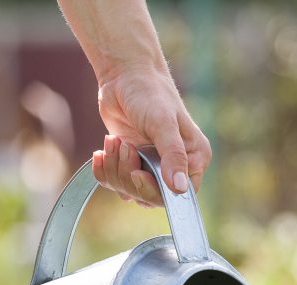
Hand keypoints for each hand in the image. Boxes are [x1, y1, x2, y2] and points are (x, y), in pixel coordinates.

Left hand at [91, 65, 211, 205]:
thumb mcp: (163, 123)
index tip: (138, 173)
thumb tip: (180, 188)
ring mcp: (152, 168)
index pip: (179, 196)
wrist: (124, 75)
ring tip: (113, 142)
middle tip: (125, 148)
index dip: (155, 190)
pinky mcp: (131, 165)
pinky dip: (104, 170)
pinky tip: (102, 151)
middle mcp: (176, 168)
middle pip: (151, 197)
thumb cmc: (149, 92)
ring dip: (115, 169)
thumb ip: (173, 156)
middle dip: (130, 176)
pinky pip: (115, 183)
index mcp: (194, 160)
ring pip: (130, 192)